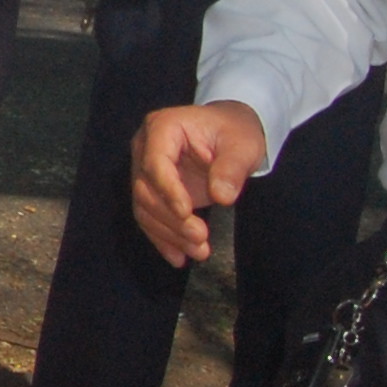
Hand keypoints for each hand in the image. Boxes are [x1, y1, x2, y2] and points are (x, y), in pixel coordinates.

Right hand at [132, 101, 267, 266]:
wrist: (229, 131)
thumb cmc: (235, 131)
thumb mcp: (242, 145)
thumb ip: (231, 168)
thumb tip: (222, 197)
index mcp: (162, 128)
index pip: (155, 163)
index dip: (168, 190)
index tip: (187, 213)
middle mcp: (144, 148)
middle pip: (145, 189)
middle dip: (171, 219)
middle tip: (201, 238)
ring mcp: (144, 169)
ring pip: (144, 207)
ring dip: (168, 234)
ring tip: (199, 252)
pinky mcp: (151, 189)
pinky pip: (149, 216)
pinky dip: (162, 238)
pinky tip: (179, 258)